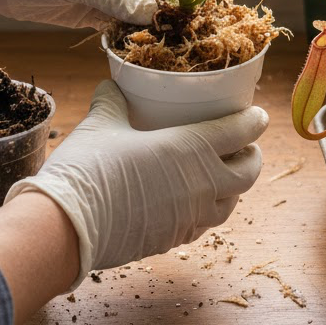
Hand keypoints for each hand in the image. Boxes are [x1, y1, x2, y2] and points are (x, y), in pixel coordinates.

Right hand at [5, 81, 267, 289]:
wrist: (67, 227)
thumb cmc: (89, 168)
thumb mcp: (101, 124)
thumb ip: (112, 102)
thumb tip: (111, 85)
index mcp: (192, 148)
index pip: (241, 131)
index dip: (254, 121)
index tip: (257, 115)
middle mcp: (203, 184)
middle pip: (249, 172)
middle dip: (252, 156)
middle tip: (244, 146)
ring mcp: (191, 216)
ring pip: (231, 203)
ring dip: (234, 187)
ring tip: (222, 175)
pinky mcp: (174, 239)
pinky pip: (204, 223)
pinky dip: (208, 210)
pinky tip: (193, 203)